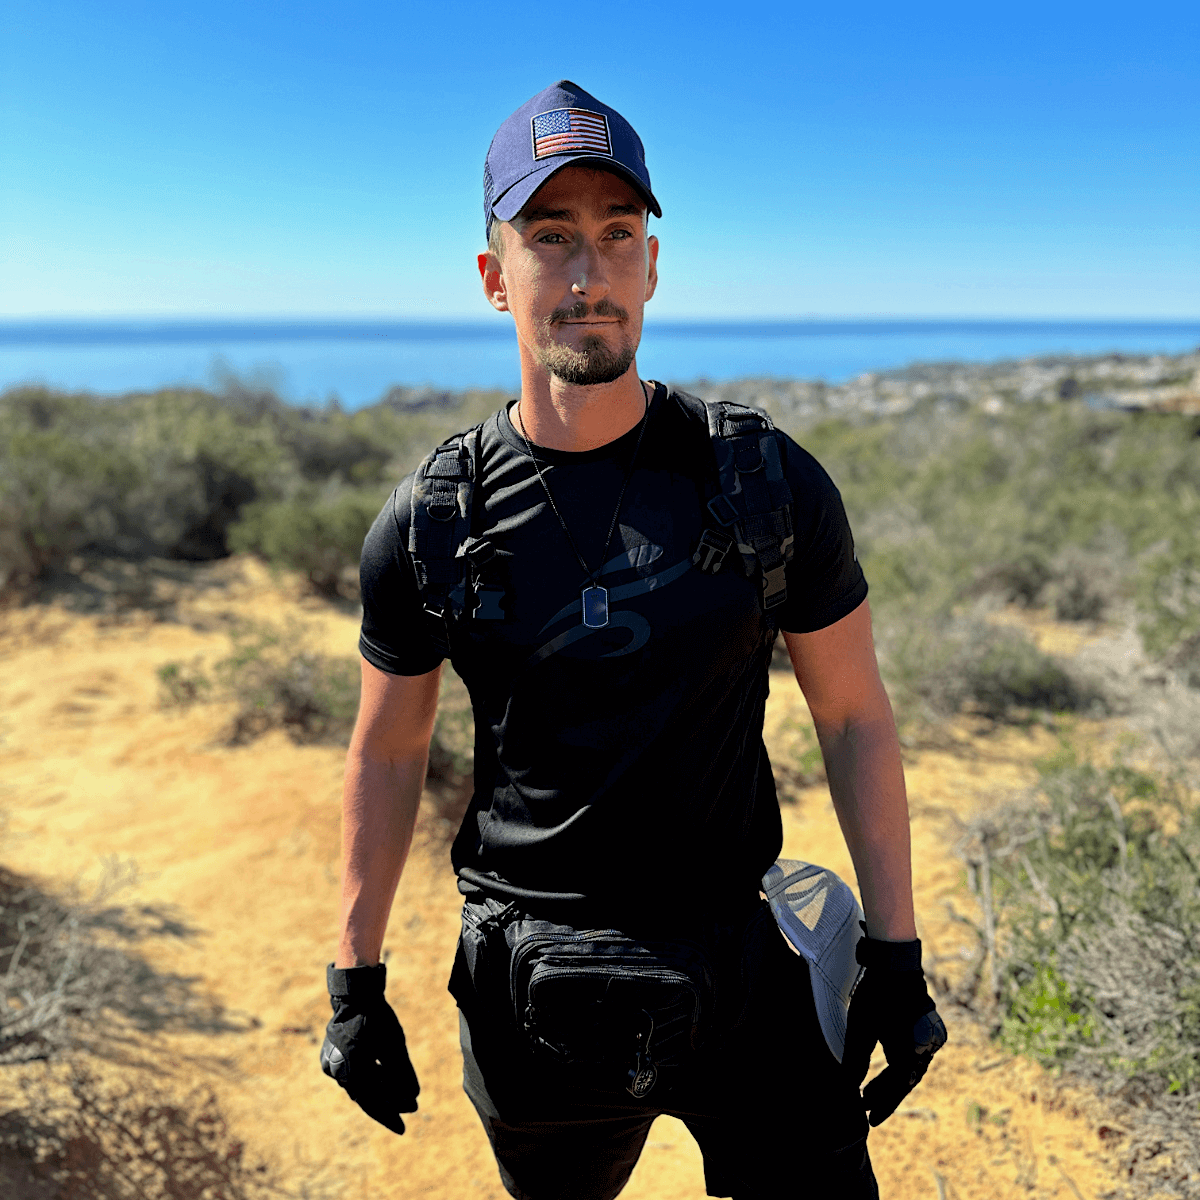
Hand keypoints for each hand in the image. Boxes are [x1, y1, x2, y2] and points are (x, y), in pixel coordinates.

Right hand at [319, 963, 419, 1133]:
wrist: (355, 992)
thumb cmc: (377, 1017)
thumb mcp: (395, 1045)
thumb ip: (402, 1073)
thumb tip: (413, 1097)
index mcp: (351, 1071)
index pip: (372, 1102)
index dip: (389, 1116)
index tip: (404, 1127)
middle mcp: (336, 1071)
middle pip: (365, 1094)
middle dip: (388, 1103)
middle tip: (408, 1110)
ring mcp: (331, 1062)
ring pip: (358, 1083)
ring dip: (379, 1089)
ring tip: (400, 1095)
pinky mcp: (331, 1054)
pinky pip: (351, 1072)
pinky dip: (368, 1076)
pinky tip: (384, 1078)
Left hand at [842, 932, 946, 1125]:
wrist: (894, 962)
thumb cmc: (877, 994)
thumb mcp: (861, 1028)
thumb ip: (856, 1061)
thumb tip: (848, 1088)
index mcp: (914, 1049)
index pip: (898, 1085)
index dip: (883, 1102)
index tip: (868, 1116)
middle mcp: (928, 1047)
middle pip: (905, 1079)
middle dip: (885, 1094)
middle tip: (865, 1107)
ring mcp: (930, 1037)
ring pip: (910, 1069)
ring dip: (890, 1081)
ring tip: (869, 1093)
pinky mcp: (926, 1029)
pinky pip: (913, 1055)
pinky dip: (897, 1066)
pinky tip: (883, 1073)